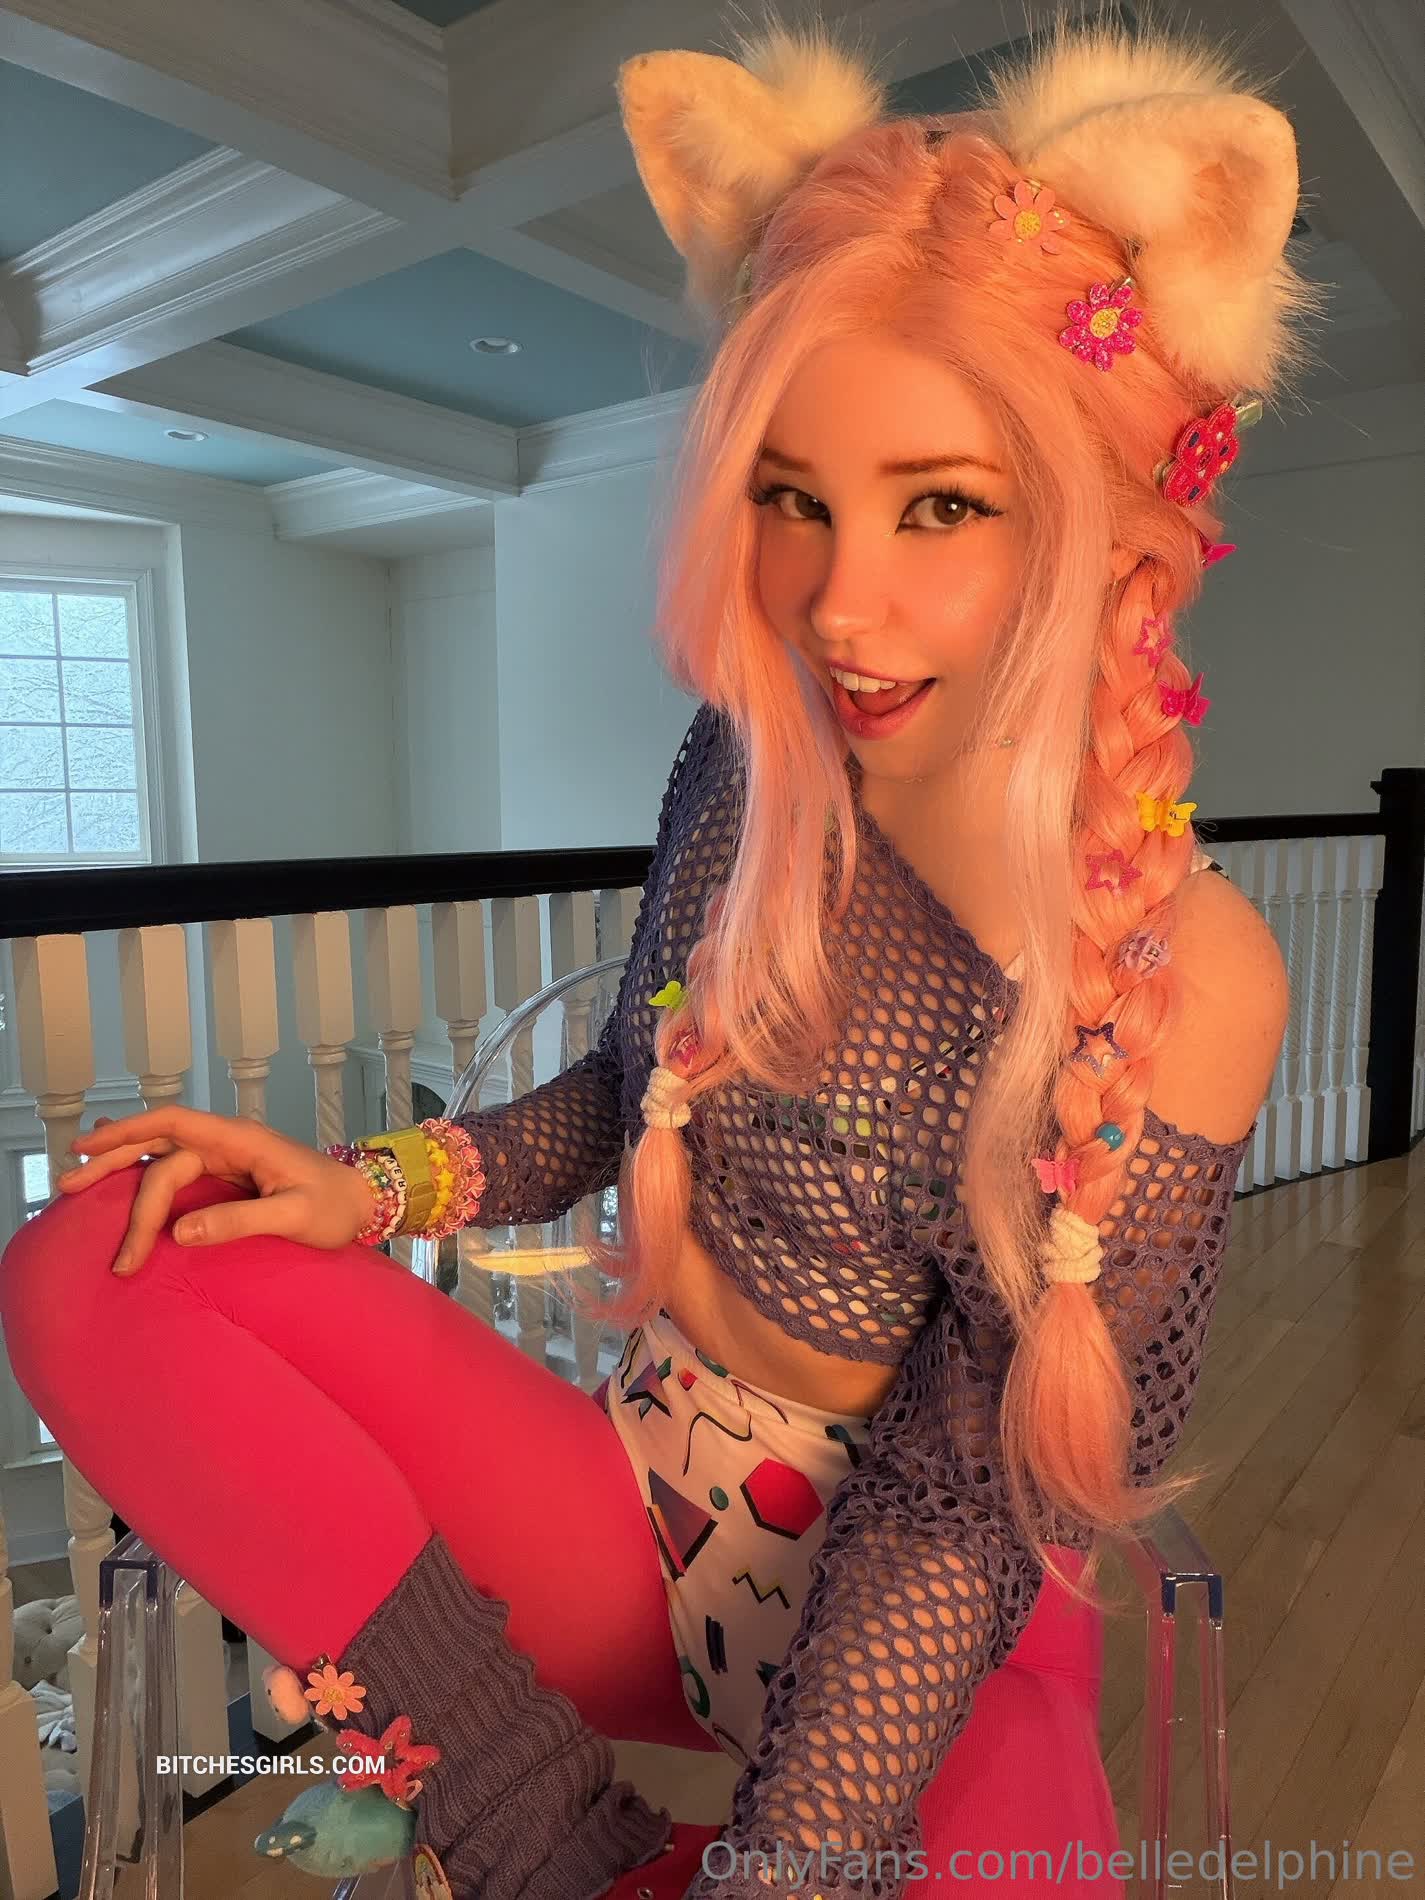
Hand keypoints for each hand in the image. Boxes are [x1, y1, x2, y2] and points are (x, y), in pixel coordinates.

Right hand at [56, 1105, 380, 1275]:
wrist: (364, 1202)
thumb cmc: (336, 1206)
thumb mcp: (295, 1217)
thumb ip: (240, 1221)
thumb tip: (180, 1233)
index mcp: (242, 1140)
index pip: (175, 1124)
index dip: (129, 1131)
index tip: (90, 1150)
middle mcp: (228, 1143)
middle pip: (159, 1144)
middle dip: (113, 1163)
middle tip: (68, 1188)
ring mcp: (225, 1159)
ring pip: (163, 1160)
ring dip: (122, 1174)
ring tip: (77, 1190)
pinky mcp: (226, 1178)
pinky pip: (176, 1173)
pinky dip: (144, 1178)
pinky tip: (118, 1182)